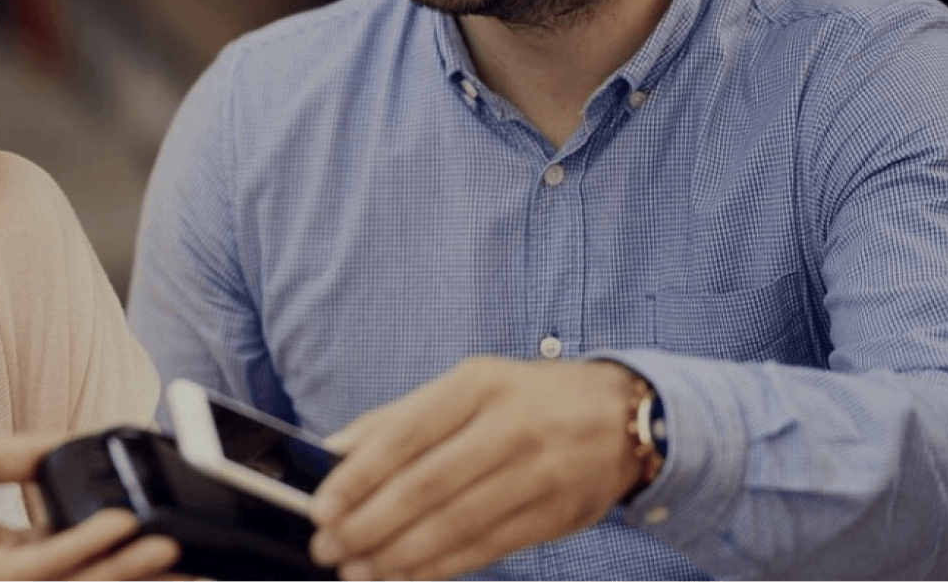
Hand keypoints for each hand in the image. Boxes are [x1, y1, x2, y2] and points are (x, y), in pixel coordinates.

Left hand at [0, 429, 179, 580]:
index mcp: (6, 551)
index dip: (125, 547)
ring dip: (128, 564)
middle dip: (143, 572)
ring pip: (77, 580)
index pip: (79, 555)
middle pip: (89, 577)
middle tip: (197, 562)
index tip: (167, 530)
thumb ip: (36, 457)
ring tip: (172, 544)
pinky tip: (118, 525)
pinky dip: (86, 544)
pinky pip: (45, 566)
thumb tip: (83, 442)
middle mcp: (6, 575)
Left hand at [306, 358, 643, 581]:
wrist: (626, 417)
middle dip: (368, 524)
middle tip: (329, 547)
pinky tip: (405, 575)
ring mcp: (539, 473)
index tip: (321, 506)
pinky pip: (488, 547)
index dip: (358, 476)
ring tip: (358, 570)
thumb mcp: (469, 385)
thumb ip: (400, 416)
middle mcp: (511, 427)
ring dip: (398, 555)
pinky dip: (441, 567)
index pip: (405, 435)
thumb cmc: (530, 399)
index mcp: (478, 385)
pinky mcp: (556, 514)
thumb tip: (336, 448)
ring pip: (456, 524)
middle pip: (427, 485)